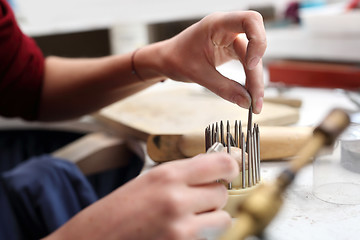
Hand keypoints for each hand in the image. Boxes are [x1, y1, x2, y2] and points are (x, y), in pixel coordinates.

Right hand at [46, 153, 238, 239]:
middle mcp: (176, 199)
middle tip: (199, 197)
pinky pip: (207, 238)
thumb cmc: (117, 211)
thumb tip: (213, 168)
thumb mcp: (148, 181)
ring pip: (222, 219)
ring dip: (211, 217)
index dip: (231, 165)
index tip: (232, 167)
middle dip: (214, 195)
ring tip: (190, 217)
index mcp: (167, 176)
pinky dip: (201, 235)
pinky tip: (180, 231)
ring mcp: (181, 229)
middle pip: (223, 193)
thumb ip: (182, 174)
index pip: (221, 164)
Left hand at [157, 11, 266, 112]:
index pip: (250, 20)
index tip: (252, 64)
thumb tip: (246, 102)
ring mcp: (230, 39)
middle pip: (255, 46)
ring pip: (253, 57)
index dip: (258, 40)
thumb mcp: (198, 74)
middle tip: (255, 99)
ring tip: (253, 103)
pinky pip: (246, 63)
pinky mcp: (231, 50)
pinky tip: (248, 94)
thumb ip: (223, 88)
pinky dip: (249, 79)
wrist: (166, 59)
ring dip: (255, 80)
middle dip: (257, 74)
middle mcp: (227, 28)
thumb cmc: (176, 58)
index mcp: (217, 24)